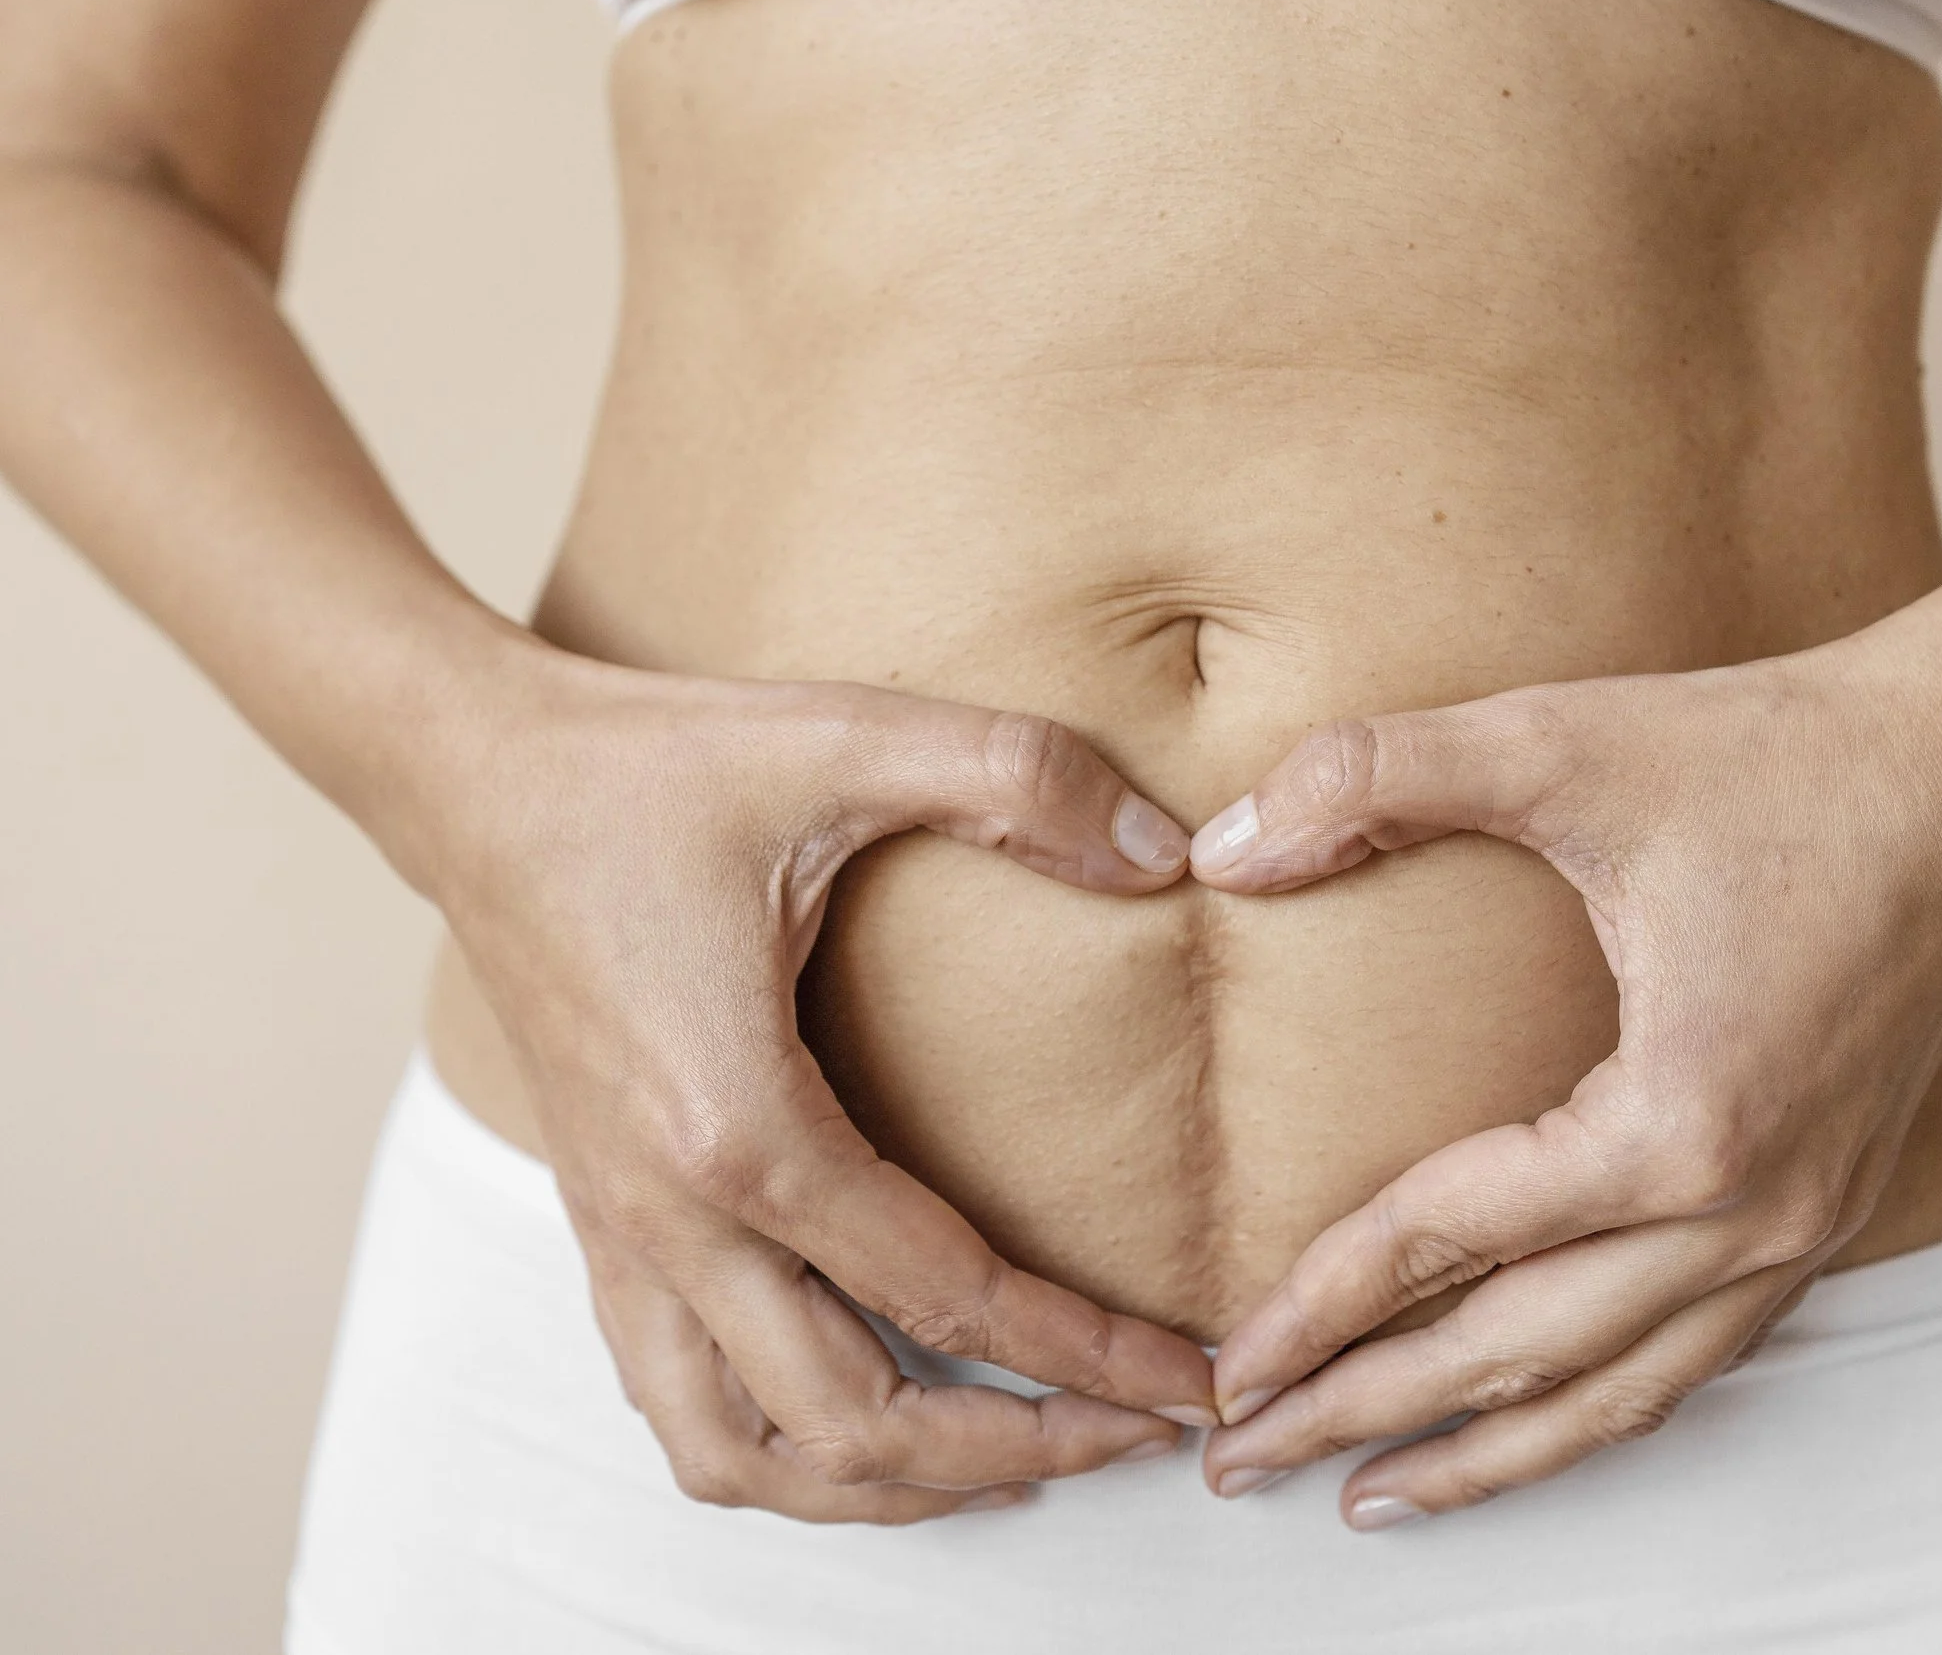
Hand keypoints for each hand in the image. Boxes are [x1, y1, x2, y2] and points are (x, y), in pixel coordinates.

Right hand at [419, 647, 1215, 1524]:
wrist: (469, 777)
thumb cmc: (648, 768)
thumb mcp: (846, 737)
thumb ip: (1018, 779)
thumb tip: (1168, 848)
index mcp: (741, 1128)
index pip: (945, 1294)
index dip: (1084, 1354)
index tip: (1187, 1385)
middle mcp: (669, 1215)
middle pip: (849, 1425)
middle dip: (1010, 1453)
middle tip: (1134, 1433)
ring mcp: (621, 1232)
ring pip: (738, 1456)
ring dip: (879, 1488)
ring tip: (1006, 1464)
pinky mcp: (599, 1221)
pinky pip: (674, 1400)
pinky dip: (772, 1449)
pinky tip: (855, 1414)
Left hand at [1188, 638, 1941, 1527]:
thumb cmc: (1771, 752)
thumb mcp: (1559, 741)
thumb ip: (1376, 776)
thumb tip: (1224, 848)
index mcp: (1677, 1120)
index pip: (1450, 1239)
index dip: (1321, 1304)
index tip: (1226, 1366)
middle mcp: (1749, 1208)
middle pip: (1520, 1354)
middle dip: (1368, 1414)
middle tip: (1240, 1462)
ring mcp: (1802, 1223)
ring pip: (1619, 1391)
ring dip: (1487, 1453)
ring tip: (1366, 1496)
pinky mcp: (1827, 1207)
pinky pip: (1697, 1355)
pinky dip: (1598, 1409)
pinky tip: (1535, 1421)